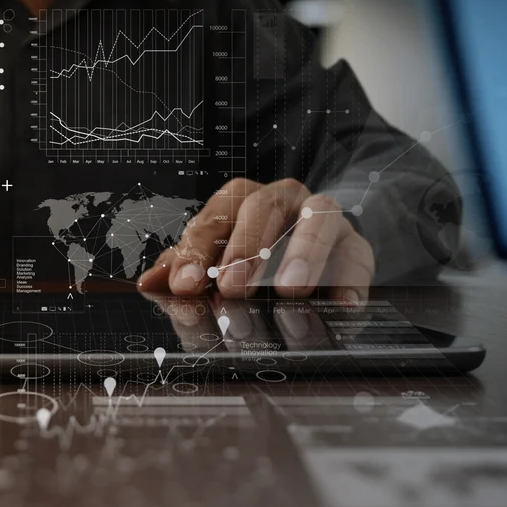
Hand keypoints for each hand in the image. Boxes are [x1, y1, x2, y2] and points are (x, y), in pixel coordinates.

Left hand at [137, 178, 373, 300]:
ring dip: (303, 252)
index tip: (183, 286)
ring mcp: (324, 220)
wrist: (312, 272)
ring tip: (288, 290)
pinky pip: (358, 258)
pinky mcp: (357, 250)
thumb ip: (182, 276)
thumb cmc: (251, 268)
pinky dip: (350, 282)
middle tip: (230, 287)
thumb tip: (148, 283)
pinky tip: (340, 305)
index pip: (214, 217)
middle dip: (244, 248)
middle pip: (262, 207)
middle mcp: (283, 201)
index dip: (197, 251)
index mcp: (240, 203)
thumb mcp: (212, 272)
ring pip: (319, 216)